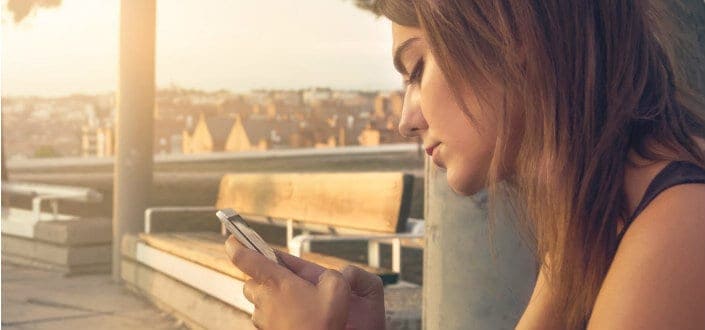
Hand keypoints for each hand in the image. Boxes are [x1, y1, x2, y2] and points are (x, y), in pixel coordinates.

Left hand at [225, 236, 385, 329]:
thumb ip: (331, 275)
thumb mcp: (337, 289)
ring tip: (291, 299)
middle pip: (250, 280)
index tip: (233, 238)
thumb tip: (326, 276)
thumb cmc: (323, 323)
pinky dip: (273, 312)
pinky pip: (264, 316)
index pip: (245, 258)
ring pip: (256, 299)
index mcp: (276, 282)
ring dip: (268, 295)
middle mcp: (264, 298)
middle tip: (281, 277)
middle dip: (261, 276)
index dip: (236, 245)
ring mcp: (262, 317)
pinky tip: (293, 315)